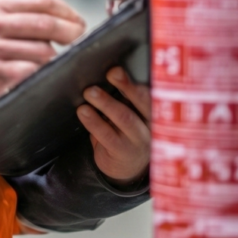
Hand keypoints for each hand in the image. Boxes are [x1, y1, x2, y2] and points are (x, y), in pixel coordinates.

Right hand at [0, 0, 85, 114]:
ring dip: (56, 58)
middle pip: (46, 23)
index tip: (78, 21)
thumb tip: (59, 19)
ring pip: (42, 51)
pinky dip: (42, 74)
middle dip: (71, 33)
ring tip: (58, 61)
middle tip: (80, 40)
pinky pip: (30, 73)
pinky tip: (44, 76)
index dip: (67, 10)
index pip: (42, 0)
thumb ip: (17, 15)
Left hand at [77, 67, 150, 185]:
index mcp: (154, 110)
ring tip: (90, 92)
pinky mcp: (122, 151)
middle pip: (143, 103)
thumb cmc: (127, 132)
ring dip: (106, 103)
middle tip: (111, 72)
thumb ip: (127, 96)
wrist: (127, 168)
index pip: (149, 93)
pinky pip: (107, 135)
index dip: (135, 81)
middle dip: (127, 86)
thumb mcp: (133, 113)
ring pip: (124, 118)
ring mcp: (138, 140)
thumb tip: (108, 72)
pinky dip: (94, 122)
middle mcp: (151, 125)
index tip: (118, 69)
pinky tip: (83, 112)